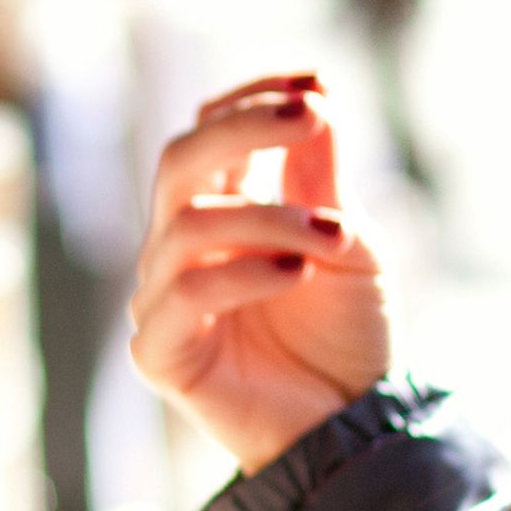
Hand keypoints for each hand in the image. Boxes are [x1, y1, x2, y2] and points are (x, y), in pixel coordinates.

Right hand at [127, 75, 389, 471]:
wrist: (351, 425)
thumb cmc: (346, 333)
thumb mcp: (349, 244)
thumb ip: (322, 178)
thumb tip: (316, 95)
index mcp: (221, 209)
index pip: (207, 128)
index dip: (251, 98)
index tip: (315, 85)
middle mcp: (180, 245)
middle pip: (178, 159)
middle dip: (244, 128)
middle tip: (312, 118)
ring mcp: (163, 297)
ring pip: (189, 224)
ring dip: (271, 217)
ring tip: (334, 237)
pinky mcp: (159, 351)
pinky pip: (184, 293)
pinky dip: (244, 273)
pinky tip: (296, 275)